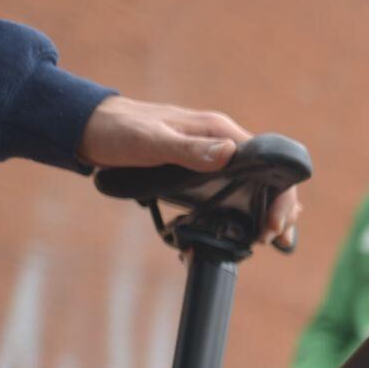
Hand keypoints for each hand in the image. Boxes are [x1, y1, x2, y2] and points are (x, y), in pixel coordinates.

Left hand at [76, 95, 303, 246]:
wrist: (88, 127)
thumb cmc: (117, 131)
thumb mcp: (150, 141)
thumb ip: (189, 149)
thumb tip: (229, 153)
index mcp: (219, 132)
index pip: (269, 163)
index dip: (280, 197)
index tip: (270, 227)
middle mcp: (223, 143)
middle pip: (267, 179)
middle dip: (275, 210)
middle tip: (266, 240)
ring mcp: (213, 157)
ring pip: (253, 187)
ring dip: (261, 214)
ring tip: (260, 240)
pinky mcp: (200, 170)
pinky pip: (231, 191)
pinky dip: (240, 213)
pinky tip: (239, 231)